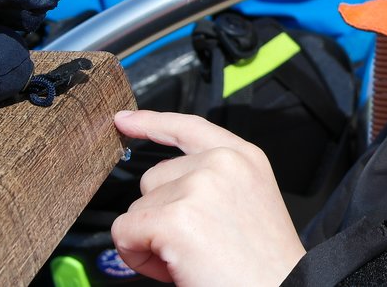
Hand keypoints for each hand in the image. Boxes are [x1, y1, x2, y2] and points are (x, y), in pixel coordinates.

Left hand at [111, 110, 306, 285]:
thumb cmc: (262, 263)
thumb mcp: (246, 203)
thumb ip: (211, 182)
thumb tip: (160, 189)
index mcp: (244, 157)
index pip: (188, 127)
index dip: (151, 123)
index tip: (124, 120)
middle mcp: (222, 162)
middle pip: (152, 177)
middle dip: (160, 214)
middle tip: (195, 244)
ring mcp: (199, 185)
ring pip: (137, 207)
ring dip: (150, 238)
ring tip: (190, 257)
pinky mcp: (176, 216)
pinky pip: (125, 232)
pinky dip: (137, 256)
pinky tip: (173, 265)